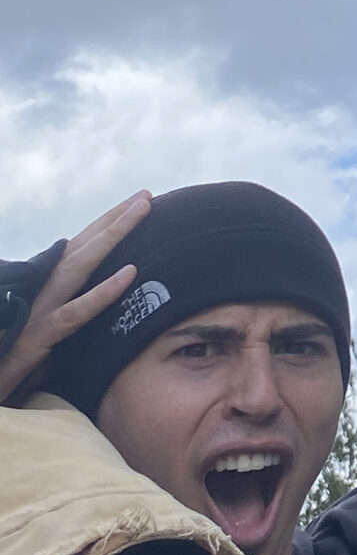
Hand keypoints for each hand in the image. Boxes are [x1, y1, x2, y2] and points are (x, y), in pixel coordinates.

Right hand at [0, 193, 151, 405]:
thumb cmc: (12, 360)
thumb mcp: (44, 331)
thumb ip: (68, 310)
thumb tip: (97, 298)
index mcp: (45, 287)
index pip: (78, 248)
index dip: (105, 224)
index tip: (134, 202)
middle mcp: (43, 290)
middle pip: (82, 246)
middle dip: (114, 218)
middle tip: (146, 194)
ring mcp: (41, 310)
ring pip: (81, 266)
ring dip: (112, 235)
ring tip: (141, 211)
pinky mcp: (40, 336)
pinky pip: (75, 312)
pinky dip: (103, 292)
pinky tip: (129, 273)